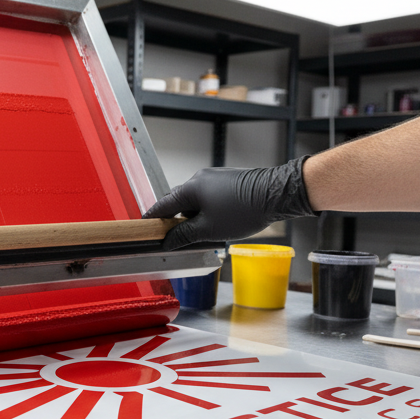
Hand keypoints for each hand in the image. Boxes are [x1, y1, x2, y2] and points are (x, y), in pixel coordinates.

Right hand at [143, 156, 315, 249]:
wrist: (276, 194)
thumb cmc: (243, 211)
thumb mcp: (209, 230)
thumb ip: (184, 235)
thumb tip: (167, 241)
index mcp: (190, 188)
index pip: (162, 205)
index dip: (151, 219)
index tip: (143, 228)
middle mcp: (199, 178)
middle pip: (178, 202)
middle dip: (175, 220)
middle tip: (174, 238)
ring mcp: (214, 177)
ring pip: (195, 200)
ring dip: (193, 216)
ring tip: (201, 234)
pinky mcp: (228, 180)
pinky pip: (209, 196)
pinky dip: (207, 210)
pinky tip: (216, 223)